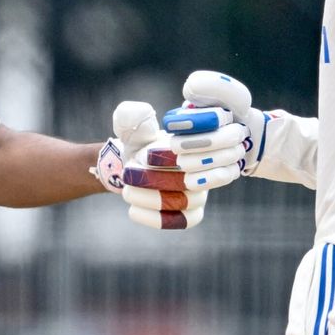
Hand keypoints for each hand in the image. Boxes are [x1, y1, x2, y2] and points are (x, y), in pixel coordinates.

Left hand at [92, 101, 207, 228]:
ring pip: (186, 201)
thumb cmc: (141, 144)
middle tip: (129, 173)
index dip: (171, 156)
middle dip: (157, 178)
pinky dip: (156, 218)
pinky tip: (132, 209)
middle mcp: (207, 168)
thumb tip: (137, 113)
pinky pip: (182, 221)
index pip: (201, 149)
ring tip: (127, 190)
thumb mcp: (136, 128)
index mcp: (200, 144)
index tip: (146, 154)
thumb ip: (135, 117)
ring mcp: (202, 192)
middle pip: (192, 178)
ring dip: (153, 198)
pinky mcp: (192, 213)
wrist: (136, 166)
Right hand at [163, 70, 268, 176]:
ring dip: (225, 156)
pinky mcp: (192, 182)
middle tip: (240, 133)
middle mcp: (175, 141)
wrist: (252, 139)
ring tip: (240, 148)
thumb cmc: (238, 114)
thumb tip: (189, 88)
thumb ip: (214, 86)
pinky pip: (198, 185)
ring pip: (193, 166)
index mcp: (178, 119)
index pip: (176, 122)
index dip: (207, 120)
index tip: (226, 115)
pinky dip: (222, 174)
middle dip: (221, 140)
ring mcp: (183, 163)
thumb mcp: (233, 95)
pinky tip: (234, 166)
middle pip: (185, 146)